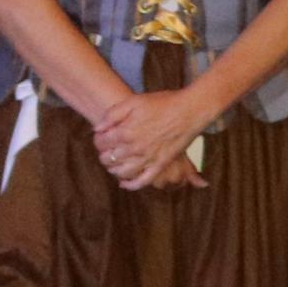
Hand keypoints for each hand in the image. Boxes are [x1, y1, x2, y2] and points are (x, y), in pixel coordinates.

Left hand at [92, 88, 214, 190]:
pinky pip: (143, 181)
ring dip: (113, 169)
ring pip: (122, 172)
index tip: (101, 137)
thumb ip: (112, 114)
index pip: (101, 143)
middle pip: (109, 158)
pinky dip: (131, 185)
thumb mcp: (134, 101)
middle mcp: (134, 148)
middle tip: (107, 150)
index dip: (98, 140)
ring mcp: (148, 158)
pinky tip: (124, 183)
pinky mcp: (160, 164)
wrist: (190, 110)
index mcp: (126, 132)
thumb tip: (97, 128)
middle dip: (104, 154)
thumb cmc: (163, 103)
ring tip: (113, 164)